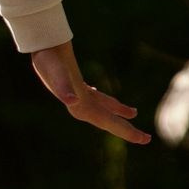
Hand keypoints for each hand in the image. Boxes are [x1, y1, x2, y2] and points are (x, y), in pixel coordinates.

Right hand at [31, 41, 149, 144]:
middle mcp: (80, 106)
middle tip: (146, 138)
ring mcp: (79, 97)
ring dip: (118, 114)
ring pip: (104, 109)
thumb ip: (63, 88)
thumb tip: (71, 100)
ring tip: (134, 113)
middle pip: (108, 121)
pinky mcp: (77, 87)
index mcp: (81, 107)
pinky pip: (97, 99)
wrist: (41, 48)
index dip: (127, 132)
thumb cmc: (51, 61)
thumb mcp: (58, 75)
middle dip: (127, 130)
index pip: (109, 123)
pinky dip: (108, 103)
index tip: (145, 139)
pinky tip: (110, 103)